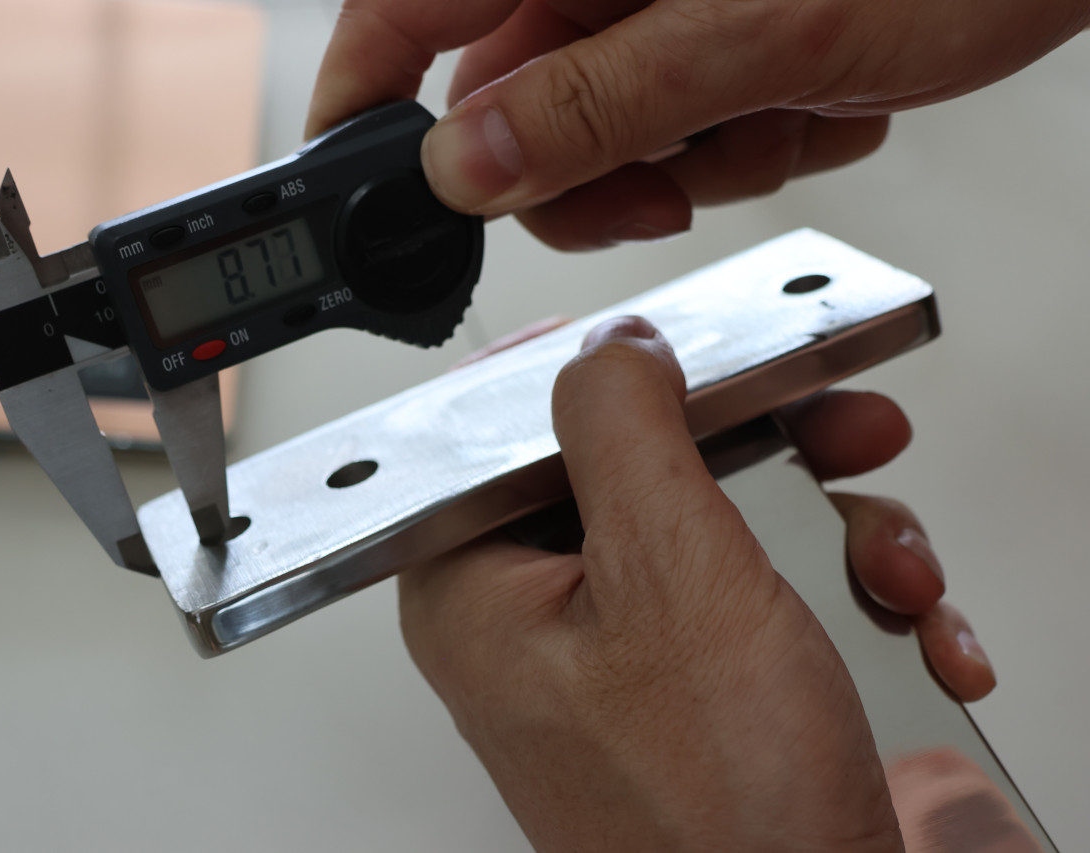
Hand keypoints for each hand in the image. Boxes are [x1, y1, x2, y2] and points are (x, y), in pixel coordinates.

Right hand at [308, 0, 1089, 249]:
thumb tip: (464, 170)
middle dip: (587, 173)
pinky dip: (748, 142)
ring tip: (778, 112)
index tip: (357, 187)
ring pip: (603, 134)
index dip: (362, 104)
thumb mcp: (751, 31)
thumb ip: (594, 104)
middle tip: (656, 184)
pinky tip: (817, 97)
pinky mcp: (716, 33)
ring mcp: (658, 2)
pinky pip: (682, 127)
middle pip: (510, 105)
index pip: (401, 14)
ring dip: (688, 161)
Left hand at [400, 316, 993, 851]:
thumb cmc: (714, 818)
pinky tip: (905, 632)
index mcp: (477, 590)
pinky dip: (851, 597)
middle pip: (641, 465)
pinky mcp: (701, 687)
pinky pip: (768, 592)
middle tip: (835, 430)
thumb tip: (611, 348)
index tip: (684, 349)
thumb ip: (623, 430)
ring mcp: (625, 656)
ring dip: (834, 529)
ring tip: (890, 574)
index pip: (513, 429)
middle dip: (767, 450)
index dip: (606, 375)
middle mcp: (540, 620)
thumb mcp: (667, 577)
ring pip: (723, 520)